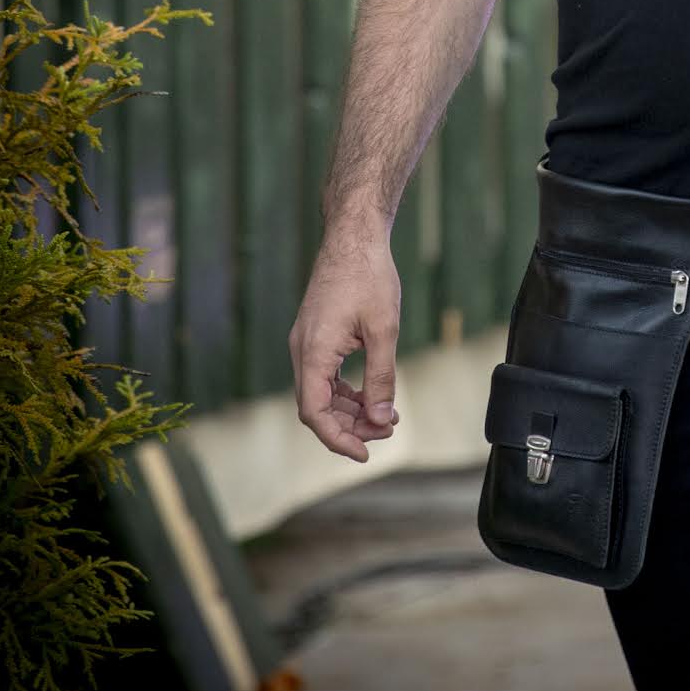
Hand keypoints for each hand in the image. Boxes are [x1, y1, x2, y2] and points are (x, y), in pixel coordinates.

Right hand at [289, 230, 401, 461]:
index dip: (338, 438)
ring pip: (321, 394)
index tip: (365, 453)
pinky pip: (325, 376)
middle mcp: (302, 351)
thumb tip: (381, 418)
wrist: (354, 237)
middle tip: (387, 431)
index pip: (315, 413)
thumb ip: (381, 376)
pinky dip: (346, 391)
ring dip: (350, 410)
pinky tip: (372, 395)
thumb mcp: (383, 330)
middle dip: (350, 426)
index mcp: (313, 353)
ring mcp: (306, 344)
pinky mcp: (316, 336)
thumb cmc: (369, 276)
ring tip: (387, 417)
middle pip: (317, 407)